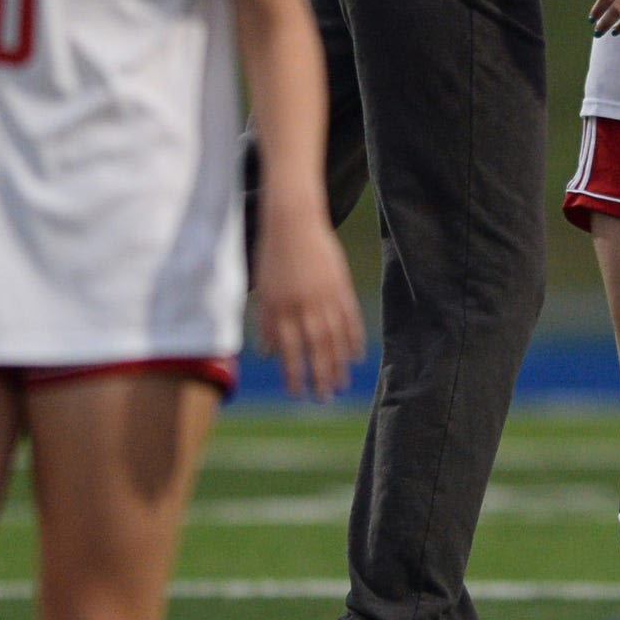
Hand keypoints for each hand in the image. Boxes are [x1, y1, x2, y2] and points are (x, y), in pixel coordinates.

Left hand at [252, 199, 362, 400]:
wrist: (294, 221)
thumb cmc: (272, 256)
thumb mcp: (263, 290)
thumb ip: (266, 323)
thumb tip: (267, 354)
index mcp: (280, 307)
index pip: (288, 350)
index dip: (293, 374)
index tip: (296, 394)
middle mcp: (303, 305)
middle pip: (315, 349)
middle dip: (319, 376)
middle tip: (324, 398)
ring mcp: (325, 296)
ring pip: (335, 338)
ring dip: (338, 364)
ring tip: (341, 384)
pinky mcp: (341, 286)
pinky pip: (350, 318)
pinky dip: (354, 338)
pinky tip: (355, 356)